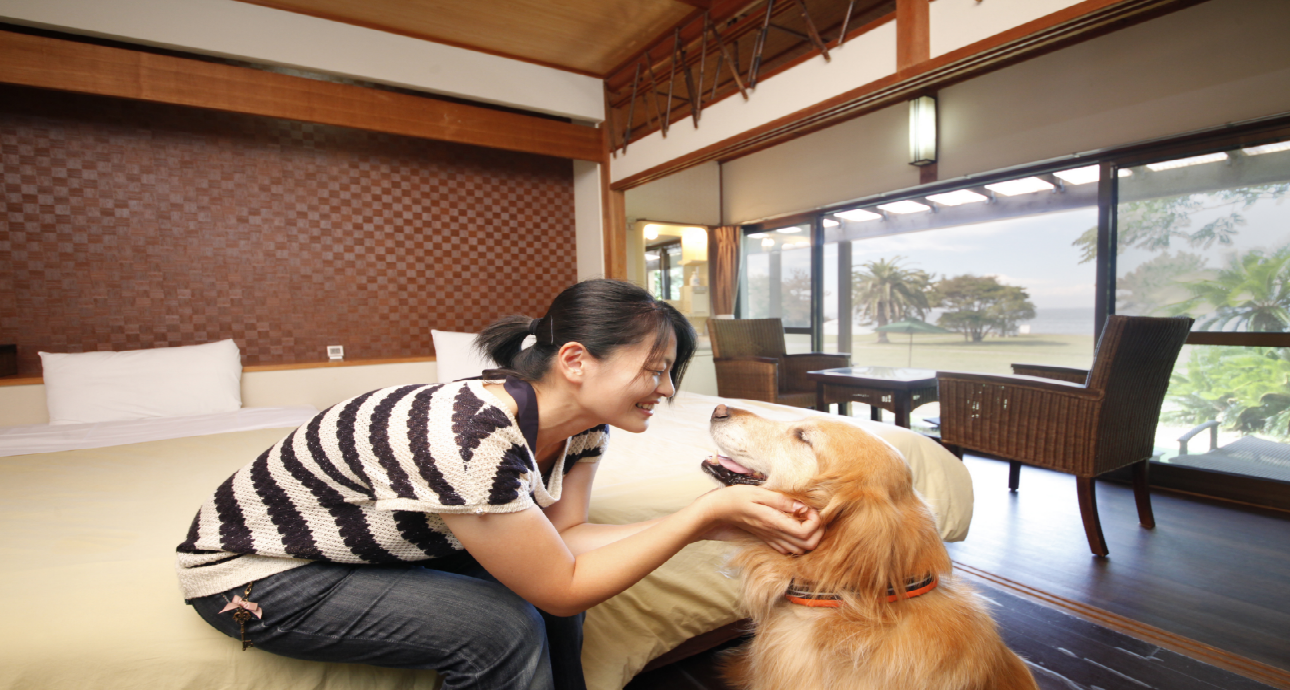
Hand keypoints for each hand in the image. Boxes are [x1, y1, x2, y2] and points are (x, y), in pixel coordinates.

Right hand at [694, 485, 822, 554]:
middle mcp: (774, 534)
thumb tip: (802, 507)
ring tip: (806, 521)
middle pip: (807, 545)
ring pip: (800, 550)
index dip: (815, 521)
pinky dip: (797, 541)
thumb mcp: (759, 493)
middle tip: (813, 515)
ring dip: (809, 537)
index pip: (805, 532)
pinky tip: (794, 527)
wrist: (718, 511)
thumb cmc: (736, 498)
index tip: (810, 508)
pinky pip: (788, 549)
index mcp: (774, 522)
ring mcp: (771, 539)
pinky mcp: (767, 539)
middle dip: (818, 532)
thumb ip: (782, 501)